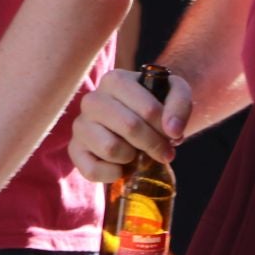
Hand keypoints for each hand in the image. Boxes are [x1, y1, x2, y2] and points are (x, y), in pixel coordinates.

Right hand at [70, 67, 191, 182]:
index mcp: (114, 81)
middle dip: (154, 144)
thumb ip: (179, 104)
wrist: (138, 122)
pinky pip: (92, 170)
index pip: (147, 109)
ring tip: (136, 153)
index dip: (166, 128)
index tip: (173, 134)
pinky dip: (113, 174)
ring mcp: (80, 125)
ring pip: (110, 148)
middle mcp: (92, 100)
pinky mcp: (75, 149)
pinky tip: (121, 167)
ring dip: (132, 157)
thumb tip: (172, 131)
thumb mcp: (174, 94)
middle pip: (130, 127)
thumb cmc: (155, 106)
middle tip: (163, 151)